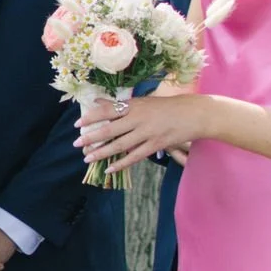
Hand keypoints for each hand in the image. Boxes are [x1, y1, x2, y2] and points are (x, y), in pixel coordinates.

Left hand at [77, 84, 211, 171]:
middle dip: (91, 137)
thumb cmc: (166, 107)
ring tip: (87, 158)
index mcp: (134, 105)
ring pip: (120, 145)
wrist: (194, 114)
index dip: (91, 117)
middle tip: (76, 143)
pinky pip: (135, 156)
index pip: (108, 110)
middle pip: (110, 129)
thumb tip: (97, 102)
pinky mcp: (156, 145)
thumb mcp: (142, 101)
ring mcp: (147, 133)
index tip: (77, 124)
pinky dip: (121, 164)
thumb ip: (120, 104)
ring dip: (102, 152)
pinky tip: (109, 169)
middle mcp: (139, 118)